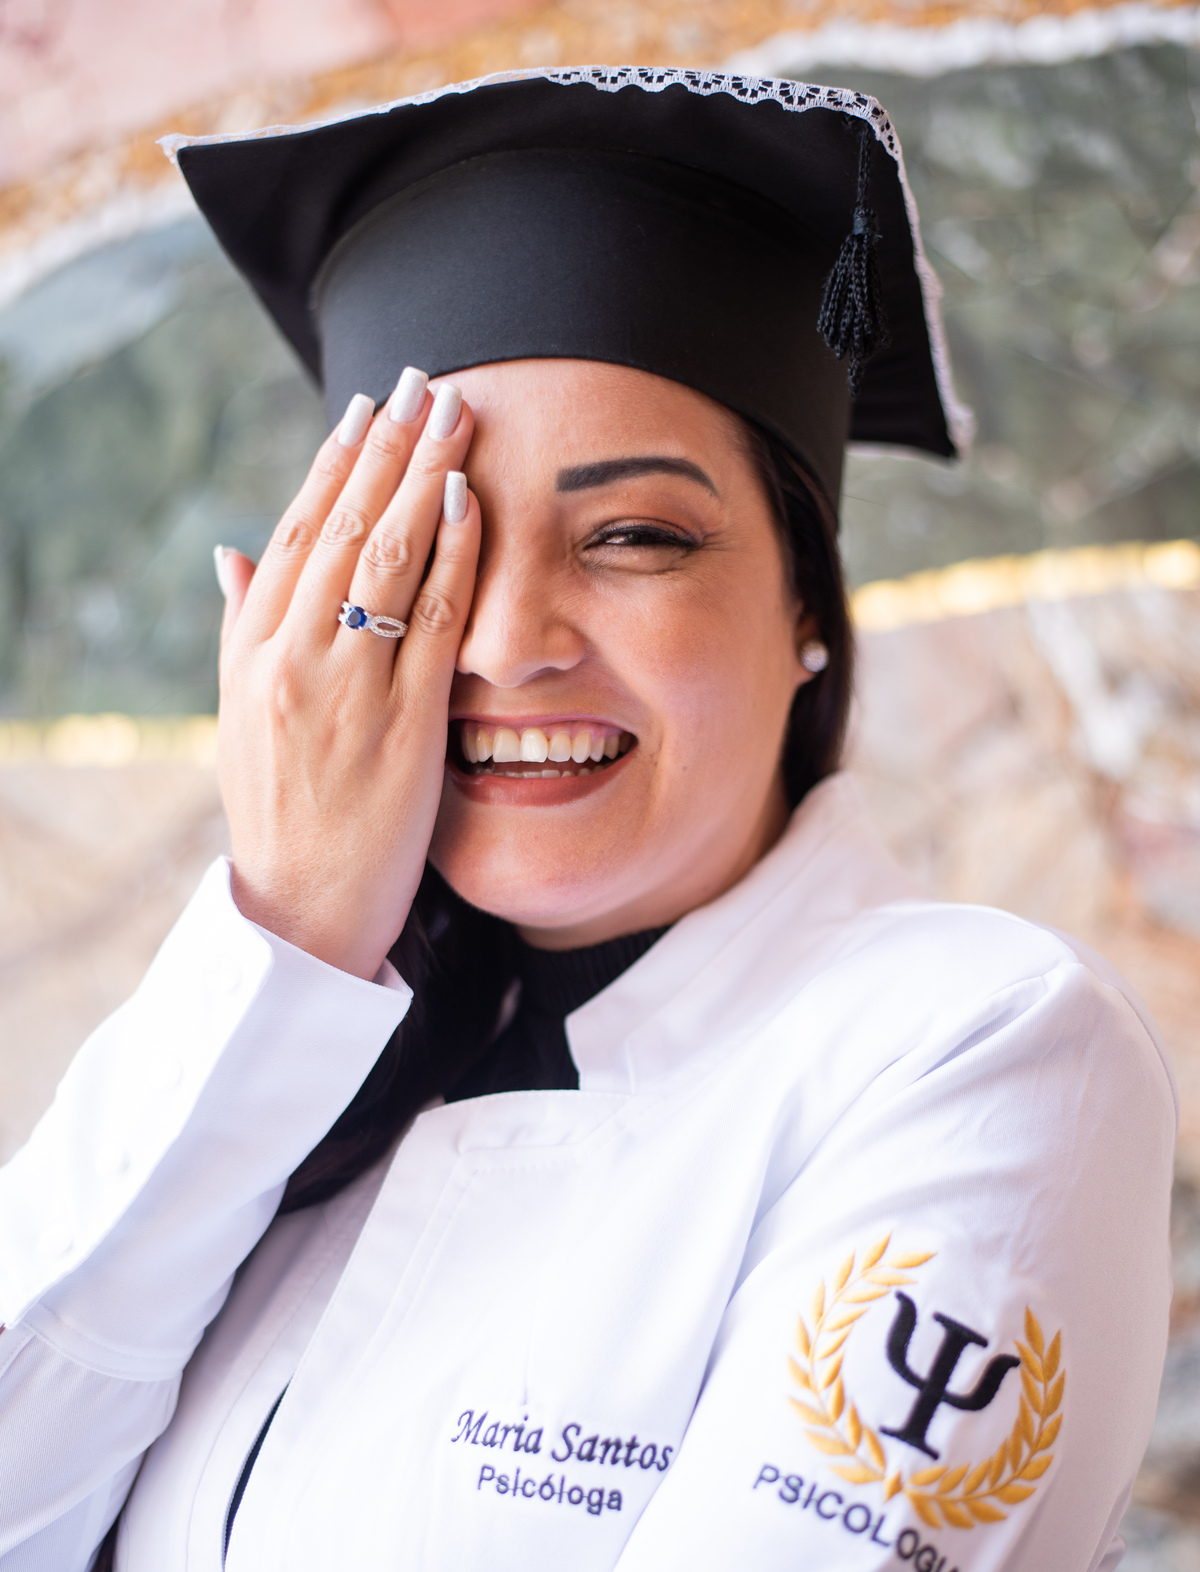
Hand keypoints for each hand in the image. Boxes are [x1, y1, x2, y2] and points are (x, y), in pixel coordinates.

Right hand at [215, 375, 480, 979]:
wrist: (301, 910)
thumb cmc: (279, 815)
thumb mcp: (240, 718)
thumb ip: (242, 629)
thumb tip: (230, 551)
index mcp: (252, 652)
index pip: (293, 534)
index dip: (332, 466)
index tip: (364, 410)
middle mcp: (292, 657)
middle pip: (342, 527)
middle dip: (387, 448)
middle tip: (423, 382)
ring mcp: (346, 687)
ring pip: (385, 557)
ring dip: (425, 476)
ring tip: (455, 414)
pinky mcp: (403, 722)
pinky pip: (431, 619)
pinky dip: (452, 552)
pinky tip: (471, 499)